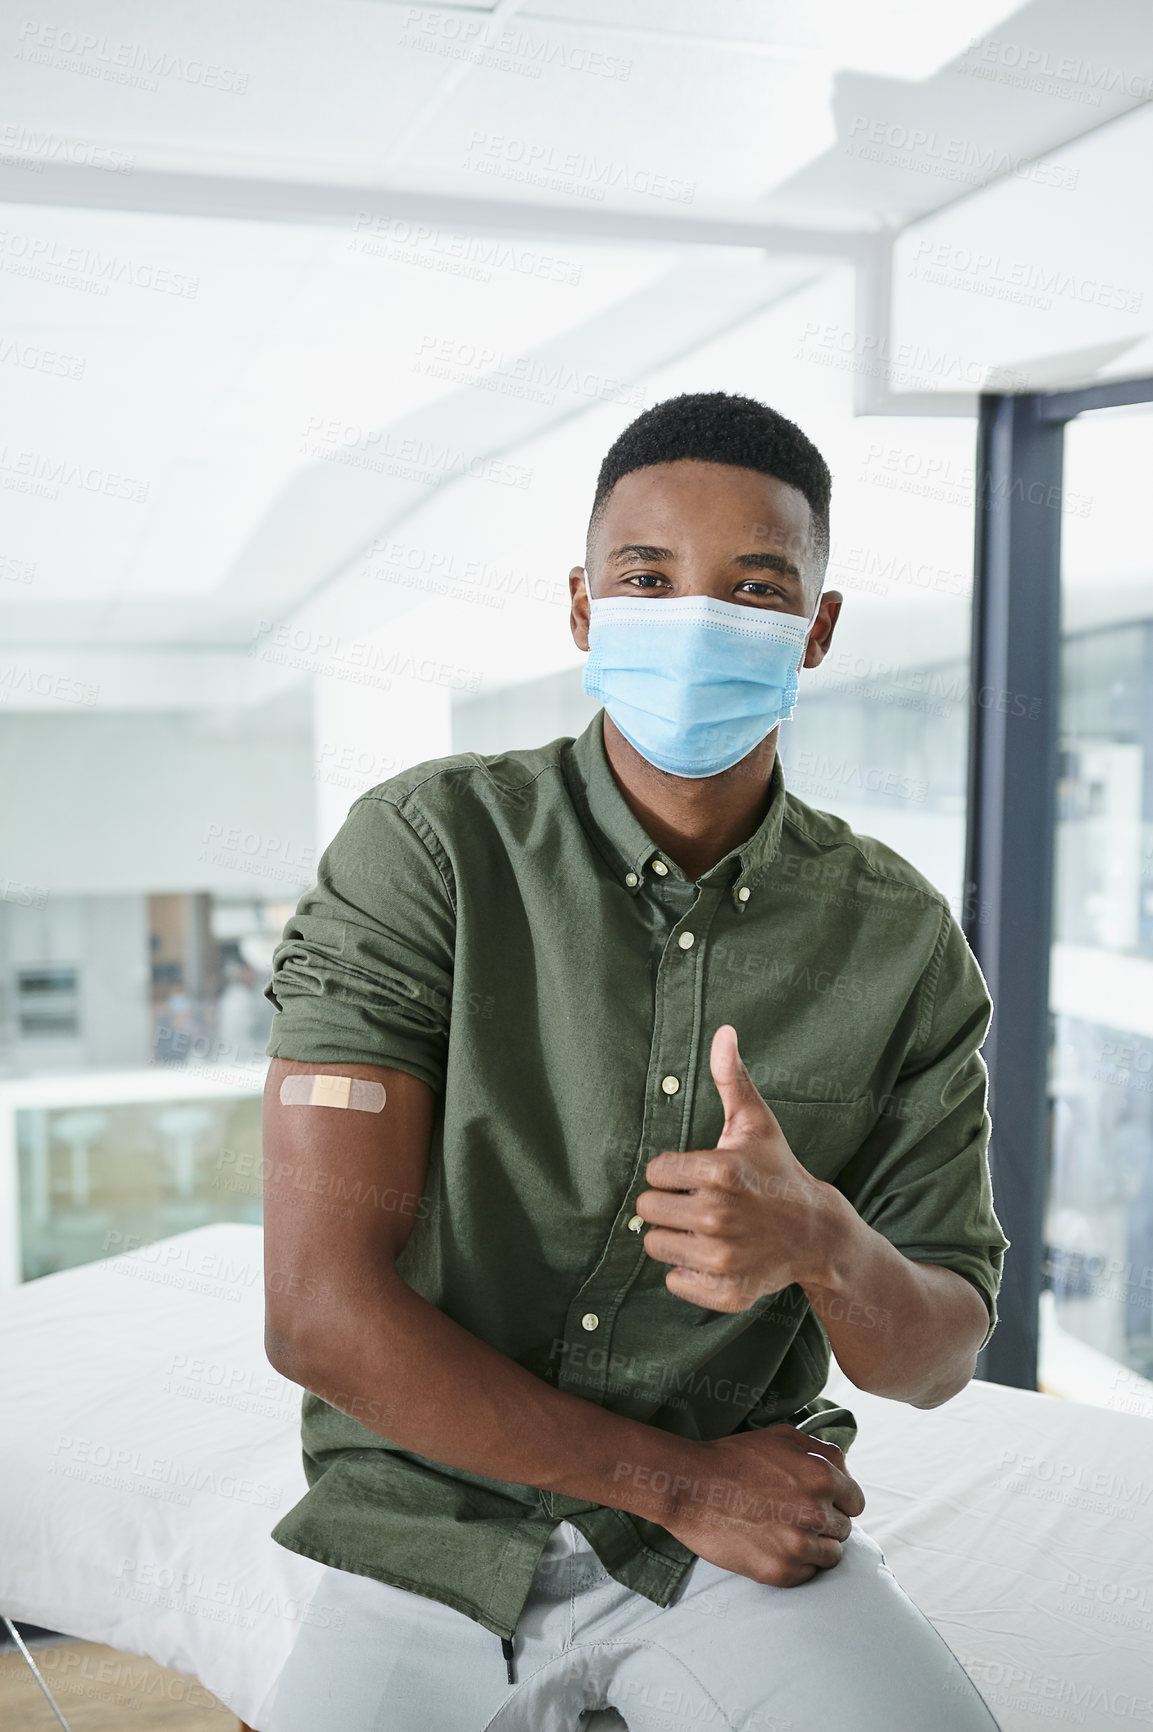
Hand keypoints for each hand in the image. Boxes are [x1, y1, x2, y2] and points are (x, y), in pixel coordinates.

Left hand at [635, 1024, 840, 1311]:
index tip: (700, 1176)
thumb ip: (731, 1078)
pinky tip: (716, 1256)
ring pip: (654, 1245)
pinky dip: (688, 1273)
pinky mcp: (725, 1291)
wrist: (817, 1233)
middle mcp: (718, 1215)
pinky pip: (674, 1281)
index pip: (653, 1173)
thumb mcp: (755, 1123)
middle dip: (670, 1204)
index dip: (672, 1173)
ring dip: (675, 1237)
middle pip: (648, 1209)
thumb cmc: (776, 1172)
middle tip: (703, 1203)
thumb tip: (723, 1031)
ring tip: (708, 1229)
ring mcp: (722, 1257)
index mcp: (719, 1171)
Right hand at [655, 1426, 864, 1586]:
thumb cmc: (735, 1457)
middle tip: (793, 1514)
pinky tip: (772, 1545)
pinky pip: (808, 1575)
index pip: (856, 1502)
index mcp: (822, 1477)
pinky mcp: (780, 1572)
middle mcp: (816, 1513)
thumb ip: (823, 1452)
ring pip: (831, 1555)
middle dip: (824, 1522)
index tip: (820, 1501)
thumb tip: (845, 1473)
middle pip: (844, 1529)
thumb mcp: (783, 1436)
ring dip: (813, 1545)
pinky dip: (796, 1564)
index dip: (838, 1501)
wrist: (690, 1486)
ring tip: (784, 1531)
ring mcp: (798, 1546)